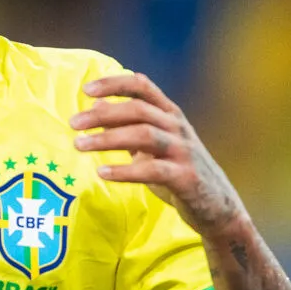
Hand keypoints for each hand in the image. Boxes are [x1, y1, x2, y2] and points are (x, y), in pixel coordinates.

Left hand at [71, 72, 246, 236]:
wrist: (217, 206)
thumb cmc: (177, 170)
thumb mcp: (153, 144)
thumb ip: (128, 124)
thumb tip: (96, 105)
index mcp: (169, 113)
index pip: (142, 86)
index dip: (114, 83)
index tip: (86, 90)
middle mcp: (177, 126)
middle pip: (138, 109)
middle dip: (102, 114)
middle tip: (73, 124)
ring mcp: (183, 151)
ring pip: (144, 135)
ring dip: (108, 138)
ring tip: (80, 145)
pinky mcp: (186, 177)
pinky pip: (153, 170)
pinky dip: (125, 170)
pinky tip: (102, 173)